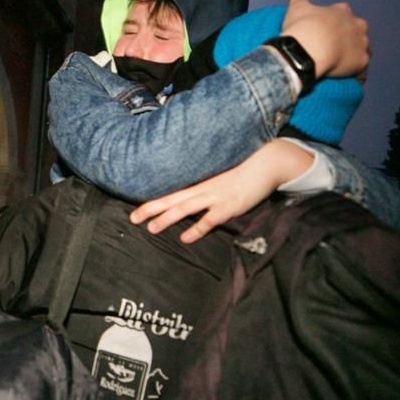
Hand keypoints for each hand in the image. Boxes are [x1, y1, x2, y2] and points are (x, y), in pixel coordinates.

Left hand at [129, 140, 312, 241]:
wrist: (267, 160)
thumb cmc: (243, 168)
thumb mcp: (219, 173)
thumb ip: (205, 183)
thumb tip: (191, 195)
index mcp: (199, 181)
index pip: (171, 190)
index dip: (152, 199)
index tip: (134, 207)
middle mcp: (203, 188)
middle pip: (171, 199)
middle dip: (151, 209)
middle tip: (132, 219)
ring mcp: (215, 196)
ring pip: (185, 208)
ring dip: (167, 219)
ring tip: (151, 229)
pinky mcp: (230, 206)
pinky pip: (210, 220)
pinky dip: (197, 229)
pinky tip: (185, 238)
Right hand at [281, 0, 369, 80]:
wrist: (308, 50)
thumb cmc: (303, 27)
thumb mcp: (297, 8)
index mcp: (341, 11)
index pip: (342, 12)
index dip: (332, 20)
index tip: (323, 27)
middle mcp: (356, 25)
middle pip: (358, 28)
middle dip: (348, 34)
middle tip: (332, 44)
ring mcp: (361, 43)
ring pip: (363, 47)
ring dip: (353, 51)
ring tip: (339, 60)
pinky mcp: (361, 61)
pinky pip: (362, 66)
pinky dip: (355, 69)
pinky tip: (345, 72)